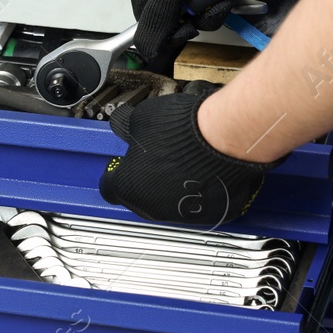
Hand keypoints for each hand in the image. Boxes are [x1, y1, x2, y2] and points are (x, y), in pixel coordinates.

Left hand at [99, 82, 273, 225]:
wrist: (222, 138)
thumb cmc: (181, 130)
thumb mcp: (141, 117)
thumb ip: (128, 126)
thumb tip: (124, 122)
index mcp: (129, 187)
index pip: (109, 189)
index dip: (113, 176)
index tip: (118, 169)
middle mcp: (154, 207)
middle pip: (140, 200)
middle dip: (144, 182)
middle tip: (153, 163)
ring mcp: (184, 214)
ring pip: (171, 205)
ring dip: (172, 189)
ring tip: (182, 165)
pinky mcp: (212, 214)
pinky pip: (201, 206)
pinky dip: (200, 193)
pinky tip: (205, 174)